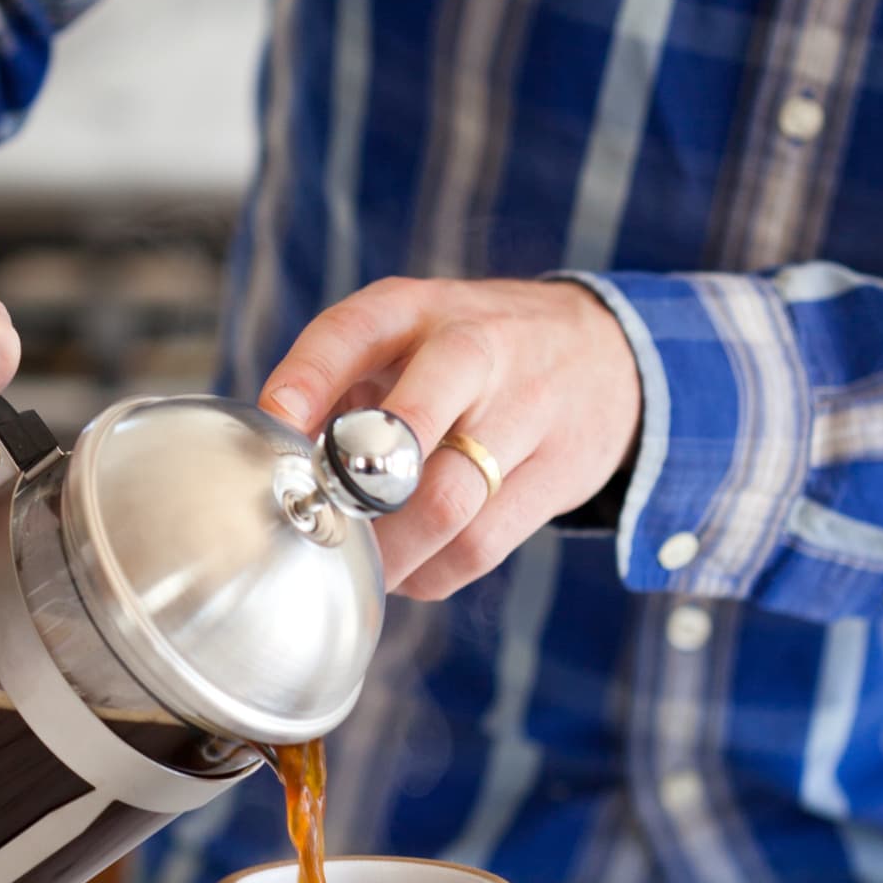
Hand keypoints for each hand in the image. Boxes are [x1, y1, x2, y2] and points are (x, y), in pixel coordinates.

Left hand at [259, 277, 640, 598]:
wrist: (608, 353)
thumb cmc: (473, 353)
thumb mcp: (410, 334)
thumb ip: (343, 384)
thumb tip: (276, 463)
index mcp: (419, 309)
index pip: (351, 332)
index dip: (306, 380)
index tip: (275, 426)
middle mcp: (474, 351)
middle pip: (409, 430)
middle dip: (353, 491)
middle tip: (319, 521)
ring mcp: (525, 412)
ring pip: (445, 505)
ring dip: (388, 553)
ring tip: (358, 566)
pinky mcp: (559, 473)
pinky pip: (481, 546)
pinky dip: (432, 572)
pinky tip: (412, 568)